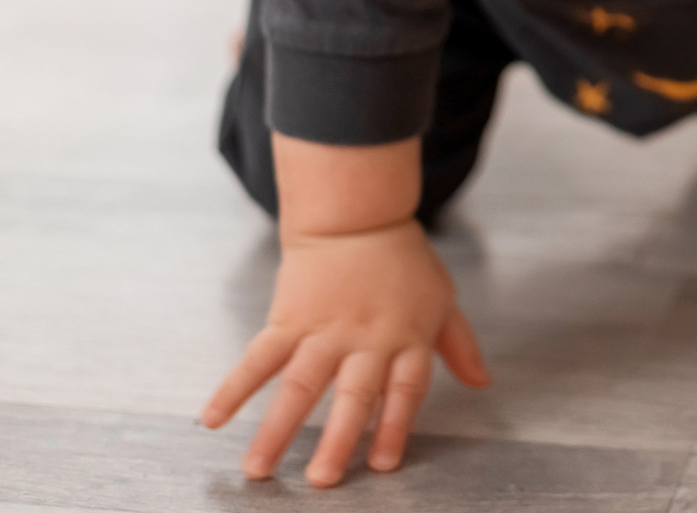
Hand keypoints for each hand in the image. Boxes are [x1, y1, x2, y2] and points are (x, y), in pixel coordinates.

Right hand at [200, 218, 489, 486]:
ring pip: (298, 386)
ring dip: (277, 430)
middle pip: (352, 395)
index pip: (404, 391)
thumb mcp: (442, 300)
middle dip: (337, 440)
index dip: (394, 427)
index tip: (383, 465)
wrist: (355, 215)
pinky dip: (234, 388)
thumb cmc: (401, 260)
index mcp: (405, 338)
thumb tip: (482, 382)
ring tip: (258, 470)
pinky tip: (214, 418)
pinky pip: (258, 358)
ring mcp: (323, 330)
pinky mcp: (287, 319)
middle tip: (322, 480)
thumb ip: (459, 345)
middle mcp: (365, 339)